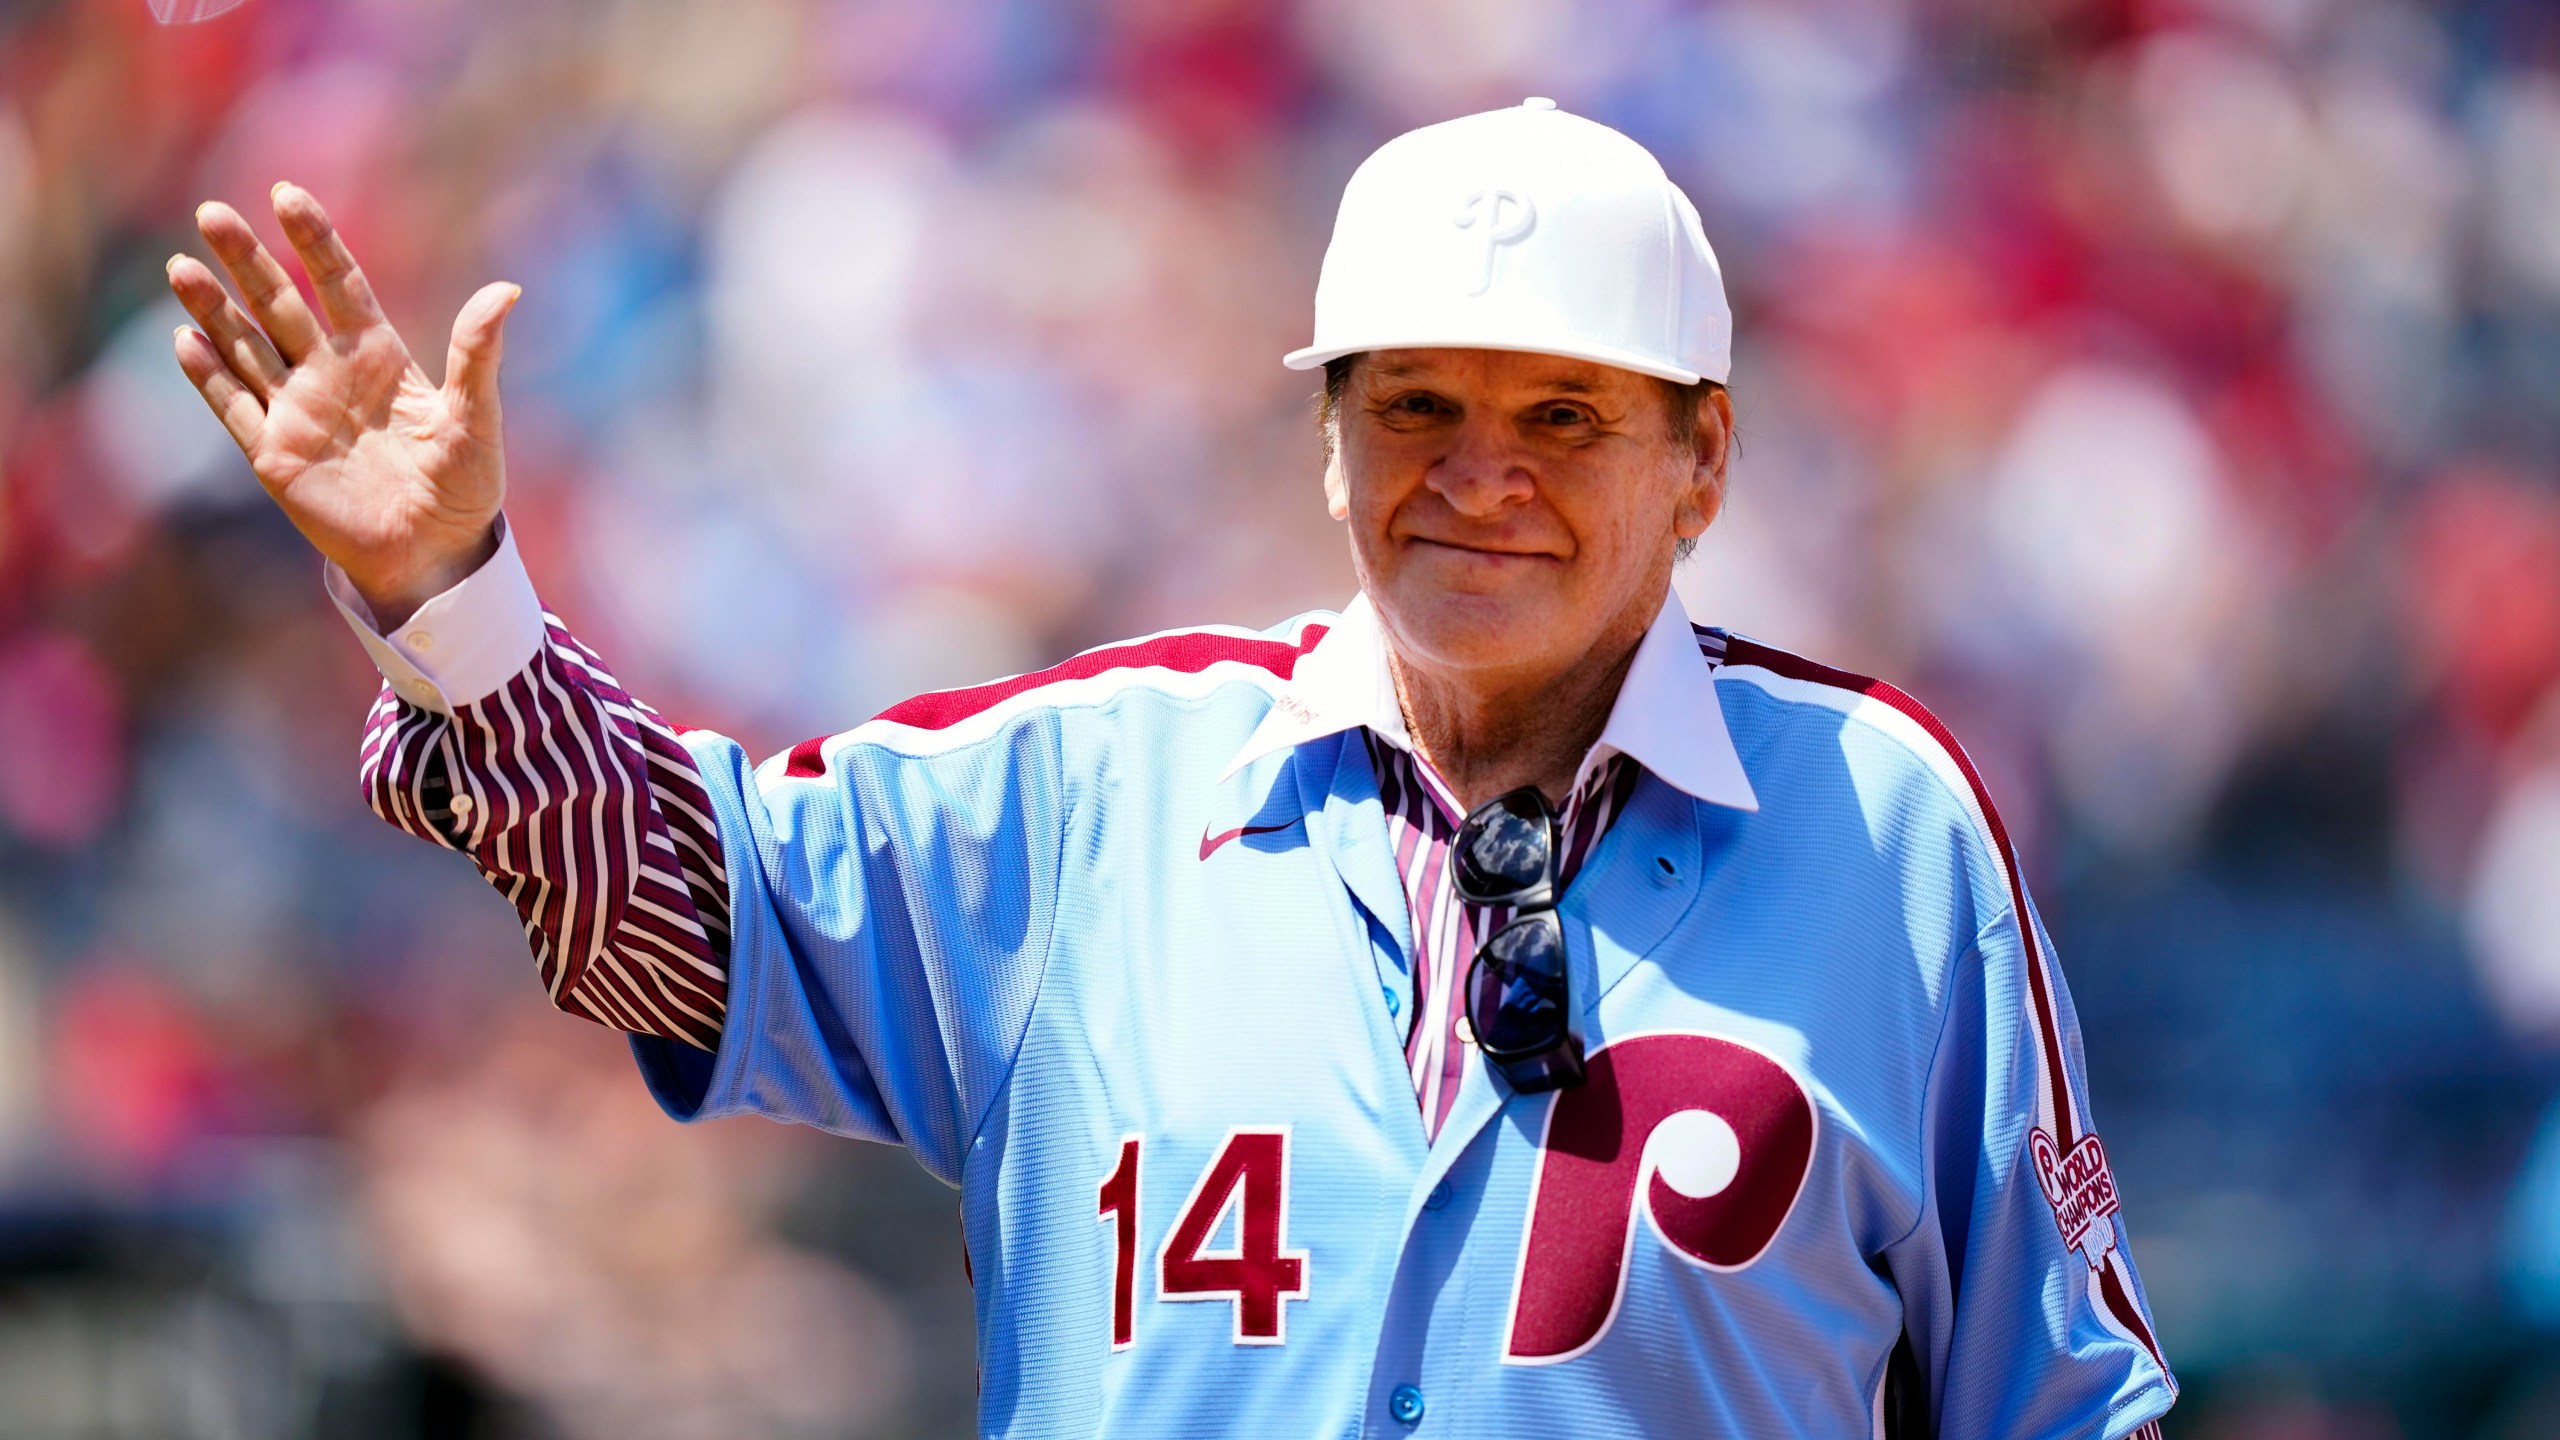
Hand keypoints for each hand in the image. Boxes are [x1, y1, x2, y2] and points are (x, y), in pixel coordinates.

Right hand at [168, 182, 520, 629]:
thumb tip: (507, 291)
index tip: (286, 193)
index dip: (314, 239)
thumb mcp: (476, 418)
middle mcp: (329, 375)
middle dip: (247, 261)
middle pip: (280, 304)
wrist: (434, 555)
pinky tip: (187, 340)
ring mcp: (297, 412)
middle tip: (213, 212)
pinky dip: (211, 375)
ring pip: (246, 347)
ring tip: (182, 266)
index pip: (339, 283)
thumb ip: (478, 354)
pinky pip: (235, 407)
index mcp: (378, 356)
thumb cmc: (464, 487)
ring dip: (214, 309)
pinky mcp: (275, 455)